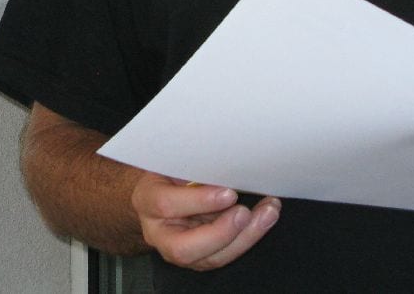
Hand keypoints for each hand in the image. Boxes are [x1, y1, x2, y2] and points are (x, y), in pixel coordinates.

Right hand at [131, 173, 279, 269]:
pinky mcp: (200, 259)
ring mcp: (179, 252)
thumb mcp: (172, 161)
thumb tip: (223, 155)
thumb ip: (191, 164)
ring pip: (211, 258)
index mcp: (146, 201)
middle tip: (245, 213)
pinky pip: (225, 255)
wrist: (159, 195)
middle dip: (220, 233)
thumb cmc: (168, 173)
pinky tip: (264, 218)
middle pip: (184, 248)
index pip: (166, 205)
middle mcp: (159, 233)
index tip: (228, 192)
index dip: (198, 201)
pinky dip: (249, 237)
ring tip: (267, 213)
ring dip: (245, 236)